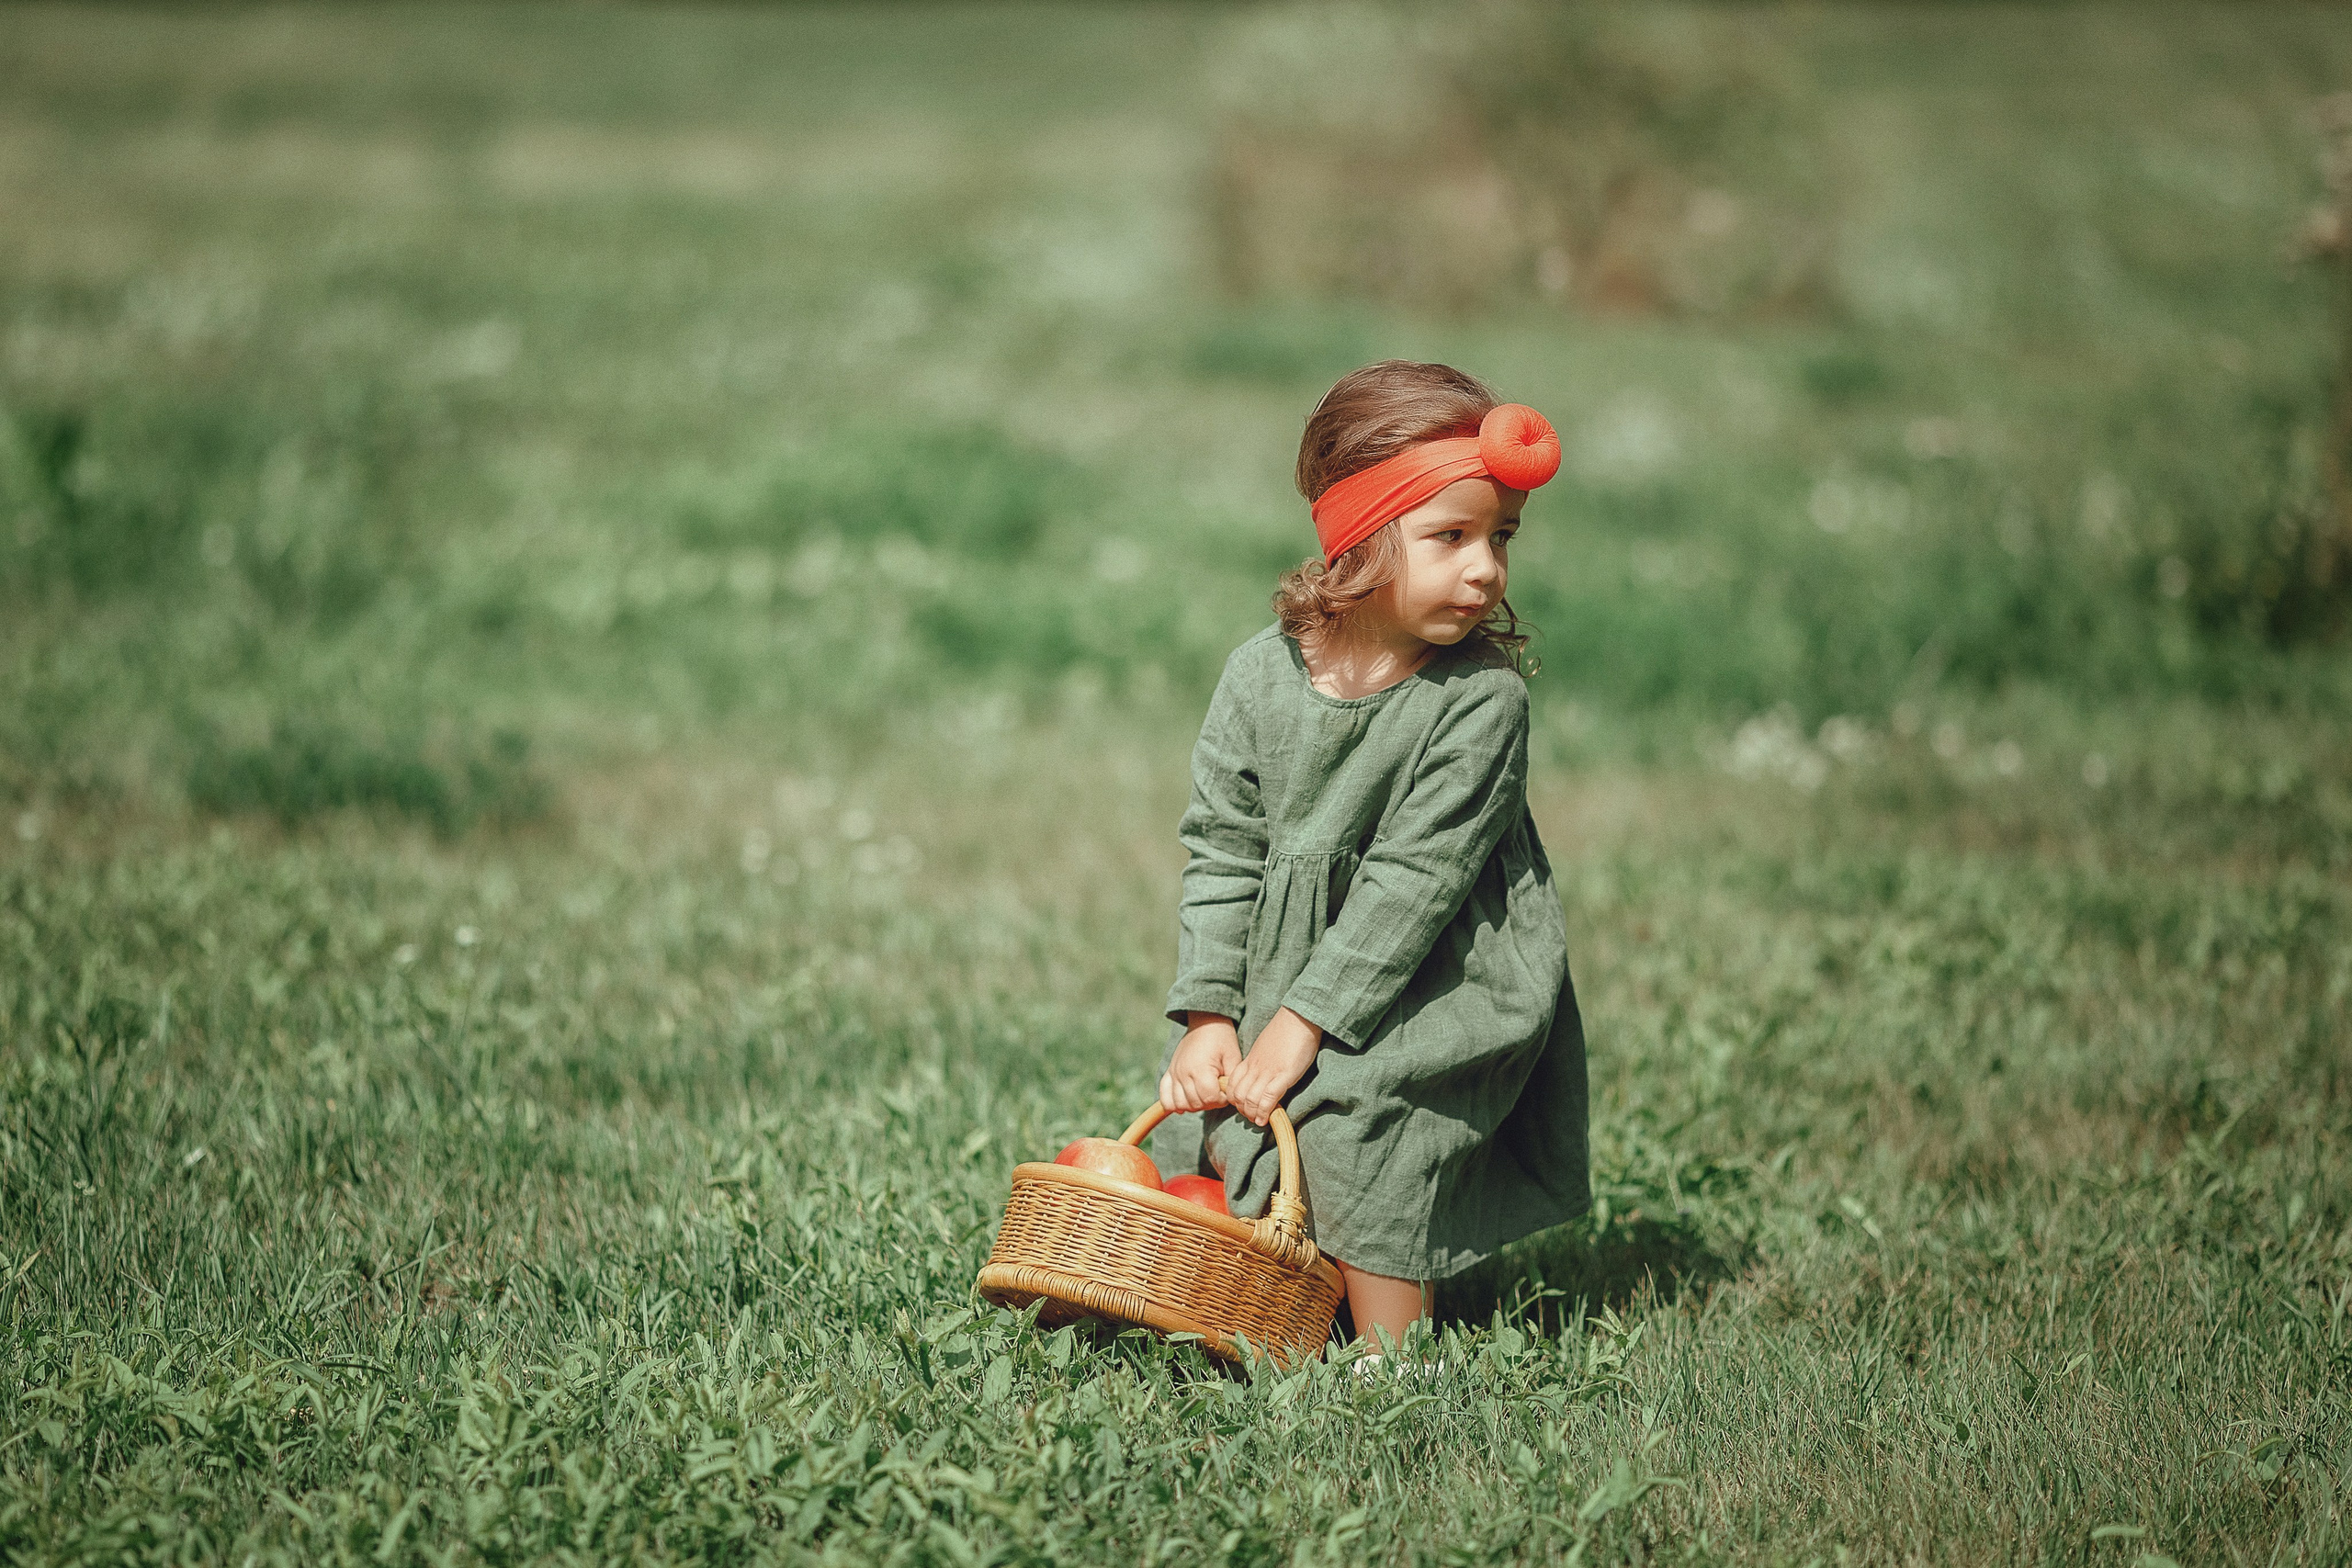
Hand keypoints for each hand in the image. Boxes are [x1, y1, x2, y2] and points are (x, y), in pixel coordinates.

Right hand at [1161, 1013, 1239, 1112]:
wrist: (1206, 1022)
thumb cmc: (1222, 1040)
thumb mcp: (1233, 1057)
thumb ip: (1231, 1080)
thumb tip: (1228, 1097)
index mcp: (1200, 1069)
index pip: (1209, 1099)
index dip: (1221, 1099)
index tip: (1225, 1090)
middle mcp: (1183, 1073)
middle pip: (1194, 1104)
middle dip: (1209, 1103)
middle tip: (1216, 1092)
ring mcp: (1174, 1073)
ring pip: (1179, 1104)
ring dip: (1193, 1105)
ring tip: (1203, 1094)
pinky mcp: (1169, 1072)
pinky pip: (1165, 1097)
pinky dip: (1173, 1104)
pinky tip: (1185, 1102)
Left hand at [1226, 1007, 1321, 1125]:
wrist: (1299, 1017)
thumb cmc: (1287, 1030)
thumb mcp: (1267, 1045)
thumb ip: (1261, 1059)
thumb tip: (1263, 1072)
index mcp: (1251, 1059)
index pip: (1232, 1084)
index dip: (1234, 1099)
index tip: (1243, 1106)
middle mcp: (1255, 1067)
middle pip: (1237, 1095)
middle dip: (1241, 1110)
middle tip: (1251, 1116)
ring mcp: (1268, 1071)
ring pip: (1249, 1099)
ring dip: (1252, 1114)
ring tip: (1258, 1120)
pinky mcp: (1283, 1075)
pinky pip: (1267, 1098)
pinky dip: (1264, 1112)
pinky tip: (1265, 1119)